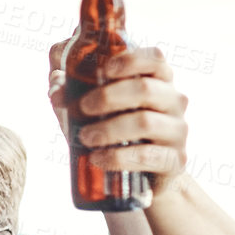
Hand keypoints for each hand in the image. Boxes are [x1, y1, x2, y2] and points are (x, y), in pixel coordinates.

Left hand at [53, 40, 189, 200]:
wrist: (142, 176)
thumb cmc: (115, 131)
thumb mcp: (91, 109)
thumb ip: (74, 91)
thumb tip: (57, 80)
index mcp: (158, 80)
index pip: (155, 58)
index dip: (131, 60)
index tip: (105, 69)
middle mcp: (174, 101)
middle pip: (145, 89)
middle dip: (108, 97)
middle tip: (83, 108)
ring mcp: (177, 130)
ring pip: (146, 122)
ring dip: (109, 129)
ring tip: (85, 137)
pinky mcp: (175, 160)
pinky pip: (148, 156)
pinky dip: (119, 157)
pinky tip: (98, 158)